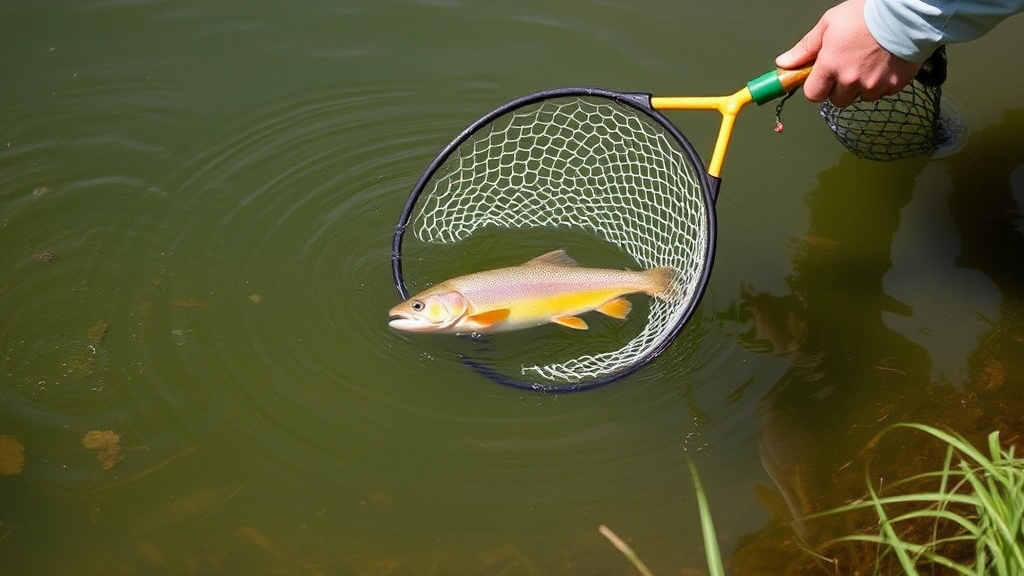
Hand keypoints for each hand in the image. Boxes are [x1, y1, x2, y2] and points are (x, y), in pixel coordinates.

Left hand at [775, 0, 923, 106]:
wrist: (907, 12)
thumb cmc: (866, 14)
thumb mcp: (829, 24)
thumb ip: (805, 48)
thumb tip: (784, 63)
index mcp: (830, 66)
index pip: (813, 95)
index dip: (816, 88)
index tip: (821, 78)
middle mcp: (850, 80)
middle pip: (837, 101)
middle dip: (839, 88)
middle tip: (847, 67)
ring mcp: (873, 85)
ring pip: (861, 97)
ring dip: (861, 87)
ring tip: (868, 62)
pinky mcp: (894, 86)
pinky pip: (882, 93)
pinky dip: (881, 83)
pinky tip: (884, 64)